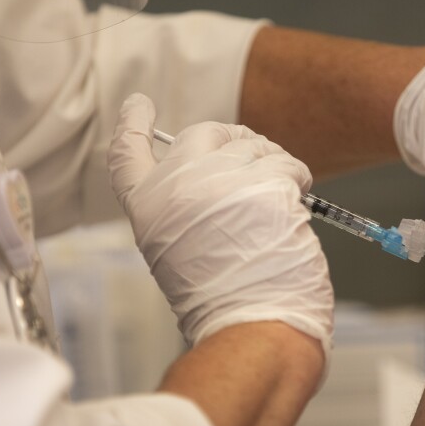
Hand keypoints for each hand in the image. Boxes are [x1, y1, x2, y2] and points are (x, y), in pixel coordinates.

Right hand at [108, 93, 333, 354]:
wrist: (251, 323)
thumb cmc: (219, 299)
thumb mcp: (174, 252)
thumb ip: (181, 209)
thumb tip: (213, 176)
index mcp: (147, 207)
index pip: (127, 152)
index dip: (132, 122)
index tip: (140, 102)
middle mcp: (177, 186)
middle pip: (202, 134)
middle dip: (231, 137)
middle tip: (251, 153)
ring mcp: (220, 181)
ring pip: (252, 144)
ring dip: (271, 160)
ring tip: (281, 190)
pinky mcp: (263, 183)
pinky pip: (286, 162)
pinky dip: (296, 175)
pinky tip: (298, 195)